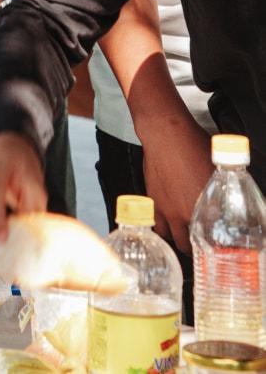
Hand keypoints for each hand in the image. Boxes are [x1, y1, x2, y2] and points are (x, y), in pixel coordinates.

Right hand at [139, 111, 212, 253]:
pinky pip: (155, 223)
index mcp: (205, 209)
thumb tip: (232, 194)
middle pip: (189, 245)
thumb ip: (223, 189)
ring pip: (169, 237)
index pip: (213, 241)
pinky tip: (165, 221)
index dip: (216, 248)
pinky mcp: (152, 200)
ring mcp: (166, 208)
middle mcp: (184, 213)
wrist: (166, 134)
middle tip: (199, 245)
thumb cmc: (192, 145)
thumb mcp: (218, 168)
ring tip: (182, 237)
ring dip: (176, 239)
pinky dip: (161, 226)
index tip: (218, 248)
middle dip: (194, 248)